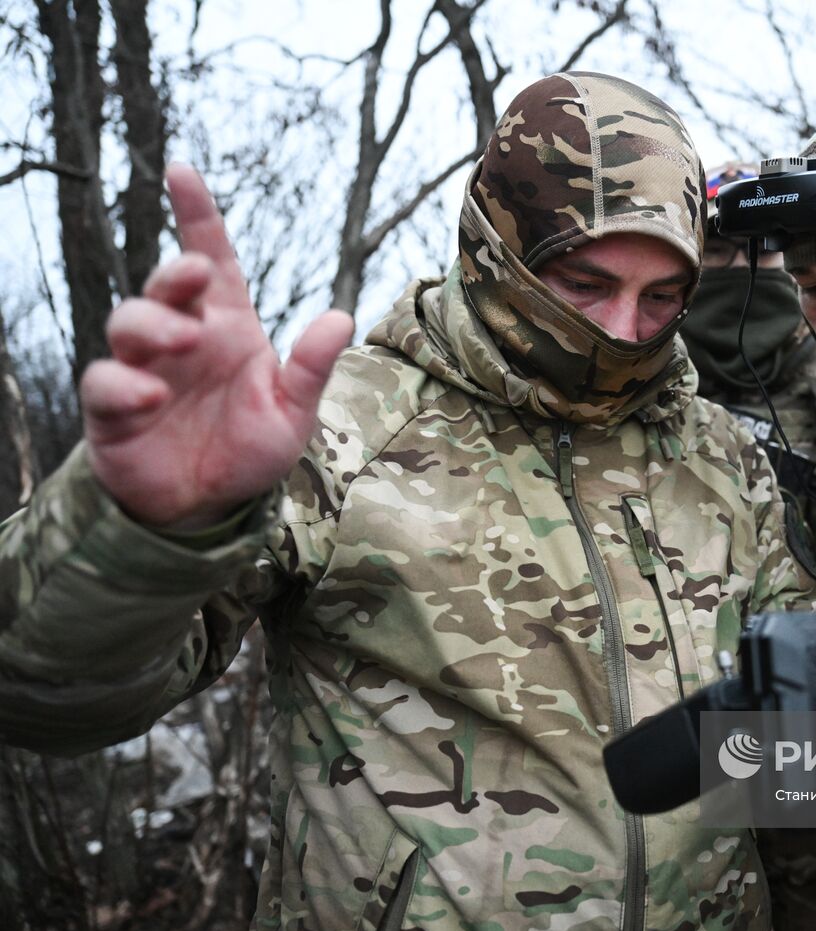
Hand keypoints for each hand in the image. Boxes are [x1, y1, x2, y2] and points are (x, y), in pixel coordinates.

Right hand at [82, 164, 354, 529]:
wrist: (209, 507)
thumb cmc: (250, 449)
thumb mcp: (293, 412)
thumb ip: (311, 368)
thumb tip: (341, 317)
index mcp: (228, 327)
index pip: (212, 259)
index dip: (197, 215)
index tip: (182, 170)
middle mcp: (183, 338)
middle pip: (166, 285)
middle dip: (176, 273)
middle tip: (195, 277)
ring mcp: (144, 369)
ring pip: (128, 322)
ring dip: (153, 323)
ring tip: (183, 341)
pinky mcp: (114, 409)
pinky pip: (106, 382)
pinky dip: (125, 384)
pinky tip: (152, 396)